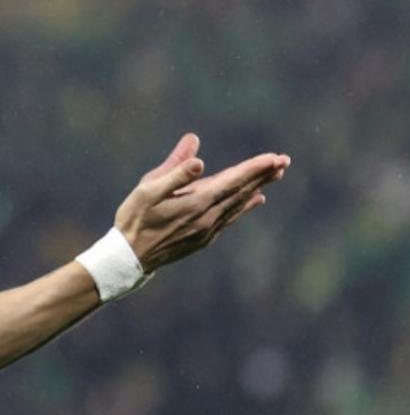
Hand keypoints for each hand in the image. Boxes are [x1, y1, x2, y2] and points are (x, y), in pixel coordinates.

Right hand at [114, 133, 289, 271]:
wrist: (129, 258)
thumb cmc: (135, 218)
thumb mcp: (148, 190)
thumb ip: (175, 171)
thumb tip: (198, 157)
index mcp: (196, 202)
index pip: (233, 180)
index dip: (254, 168)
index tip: (275, 158)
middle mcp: (207, 217)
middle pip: (241, 192)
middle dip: (263, 175)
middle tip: (284, 161)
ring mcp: (207, 230)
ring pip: (239, 205)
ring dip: (257, 188)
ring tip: (275, 175)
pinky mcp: (203, 238)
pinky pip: (231, 218)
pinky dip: (245, 207)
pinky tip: (255, 200)